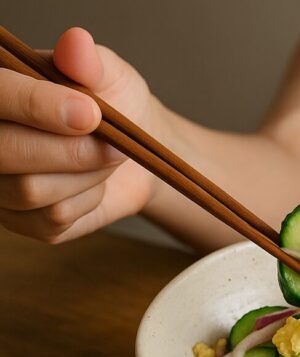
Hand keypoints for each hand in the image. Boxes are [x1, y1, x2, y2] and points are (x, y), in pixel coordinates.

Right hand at [0, 27, 157, 242]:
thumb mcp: (109, 75)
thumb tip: (75, 42)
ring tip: (108, 158)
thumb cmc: (114, 105)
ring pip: (30, 190)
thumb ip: (90, 61)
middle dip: (71, 151)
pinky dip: (87, 202)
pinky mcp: (21, 220)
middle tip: (116, 144)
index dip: (36, 105)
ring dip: (85, 176)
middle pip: (4, 151)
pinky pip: (50, 219)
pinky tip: (94, 184)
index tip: (90, 112)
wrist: (135, 151)